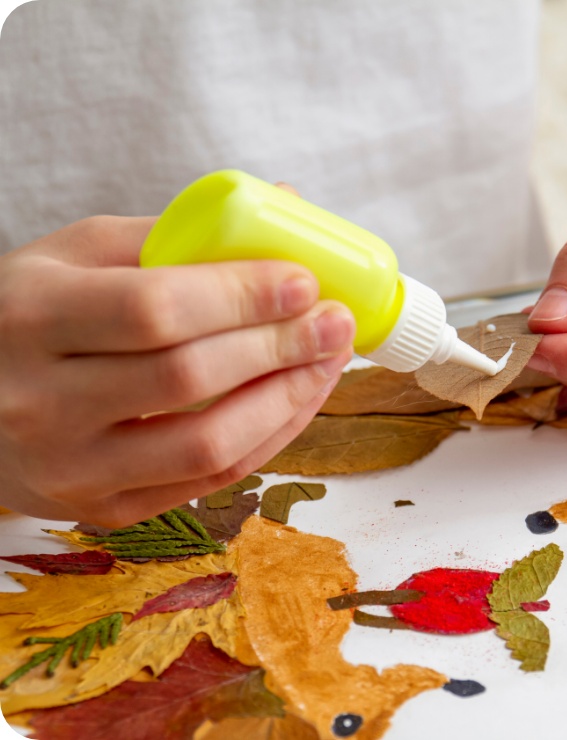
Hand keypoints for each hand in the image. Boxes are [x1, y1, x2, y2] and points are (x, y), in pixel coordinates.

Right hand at [0, 215, 353, 525]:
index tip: (304, 281)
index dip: (242, 296)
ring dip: (288, 399)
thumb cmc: (33, 313)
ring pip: (208, 444)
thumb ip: (179, 233)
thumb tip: (289, 206)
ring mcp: (71, 467)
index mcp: (31, 317)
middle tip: (336, 320)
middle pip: (188, 378)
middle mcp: (40, 401)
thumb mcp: (79, 254)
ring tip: (330, 360)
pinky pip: (209, 481)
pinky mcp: (102, 509)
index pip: (154, 310)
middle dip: (281, 346)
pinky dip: (270, 437)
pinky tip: (300, 398)